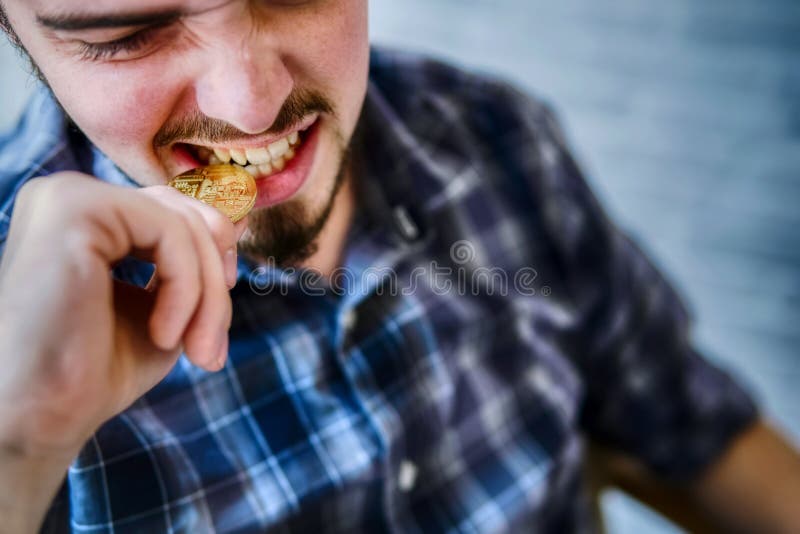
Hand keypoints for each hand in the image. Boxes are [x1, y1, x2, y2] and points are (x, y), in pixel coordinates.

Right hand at [0, 172, 246, 456]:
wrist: (40, 418)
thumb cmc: (94, 369)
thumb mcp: (162, 303)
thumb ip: (194, 261)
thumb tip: (240, 220)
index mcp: (88, 217)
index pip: (176, 213)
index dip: (214, 261)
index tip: (215, 322)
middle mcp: (72, 196)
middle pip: (185, 214)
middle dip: (215, 282)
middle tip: (210, 347)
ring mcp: (69, 196)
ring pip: (183, 224)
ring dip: (206, 296)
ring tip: (196, 350)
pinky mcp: (73, 209)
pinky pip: (169, 232)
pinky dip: (186, 288)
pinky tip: (165, 336)